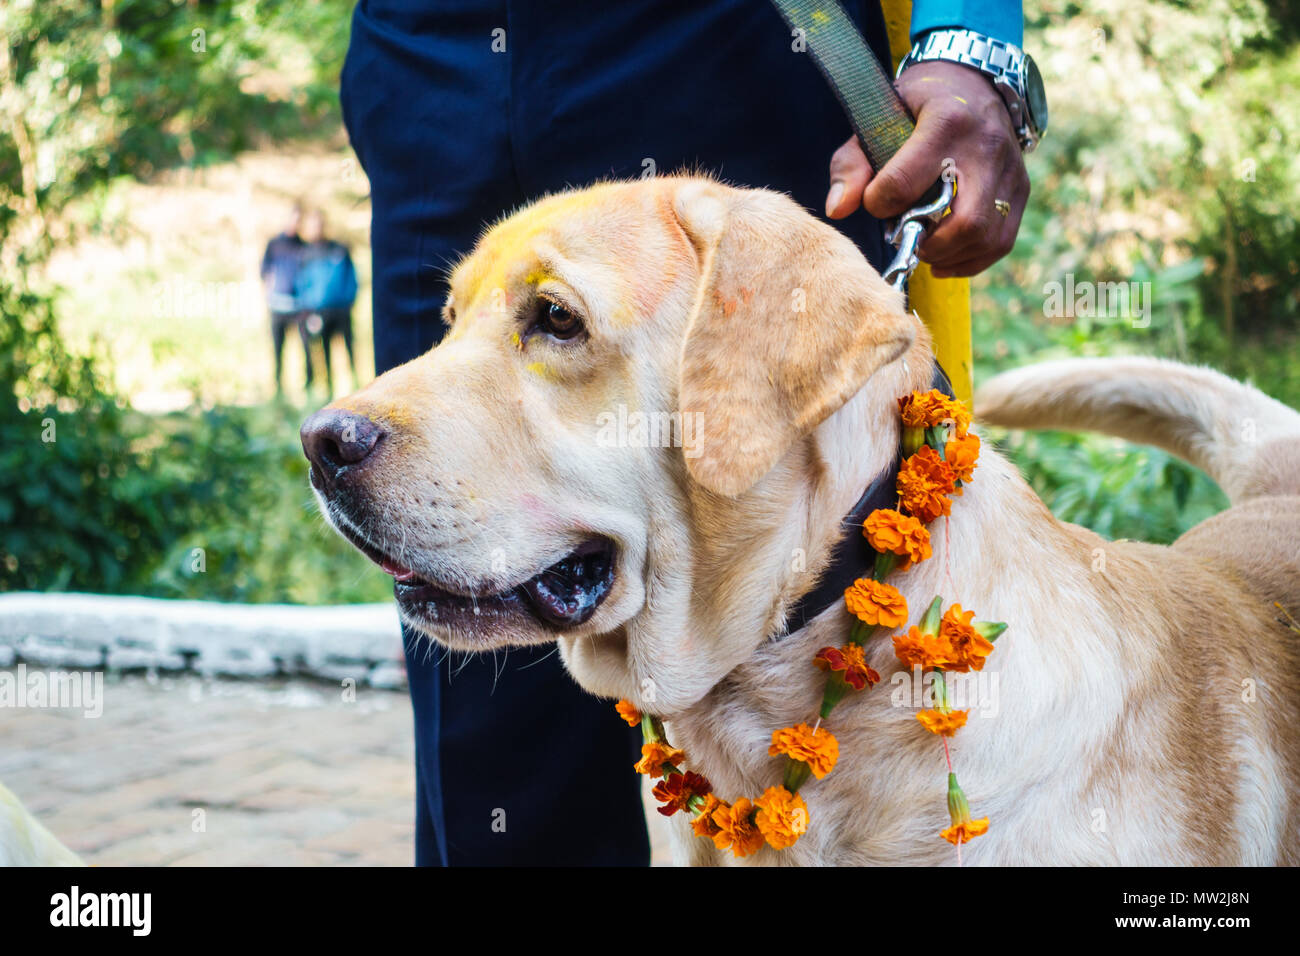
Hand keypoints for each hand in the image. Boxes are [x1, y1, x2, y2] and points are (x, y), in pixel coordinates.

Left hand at [824, 60, 1029, 277]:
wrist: (973, 79)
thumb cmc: (915, 105)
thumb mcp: (878, 118)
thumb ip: (852, 164)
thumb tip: (838, 210)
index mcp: (946, 122)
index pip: (905, 182)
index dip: (879, 203)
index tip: (874, 201)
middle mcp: (985, 147)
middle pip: (963, 220)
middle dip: (927, 242)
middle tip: (906, 236)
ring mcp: (1009, 170)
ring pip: (985, 236)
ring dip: (948, 255)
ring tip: (924, 247)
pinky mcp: (1020, 188)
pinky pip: (1001, 241)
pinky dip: (969, 260)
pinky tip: (943, 259)